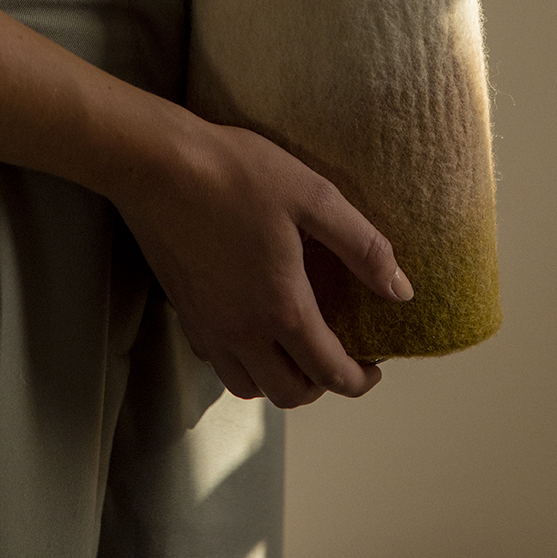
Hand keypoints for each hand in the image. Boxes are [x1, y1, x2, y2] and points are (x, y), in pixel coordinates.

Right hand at [113, 120, 412, 408]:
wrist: (155, 163)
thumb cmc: (236, 173)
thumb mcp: (313, 196)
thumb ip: (362, 246)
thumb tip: (400, 290)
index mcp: (282, 308)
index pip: (330, 373)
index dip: (361, 379)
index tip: (376, 366)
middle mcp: (242, 330)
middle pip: (289, 394)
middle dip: (322, 386)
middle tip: (339, 355)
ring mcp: (207, 325)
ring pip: (248, 385)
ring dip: (280, 379)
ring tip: (296, 347)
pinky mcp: (182, 310)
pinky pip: (216, 360)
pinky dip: (241, 360)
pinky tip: (250, 325)